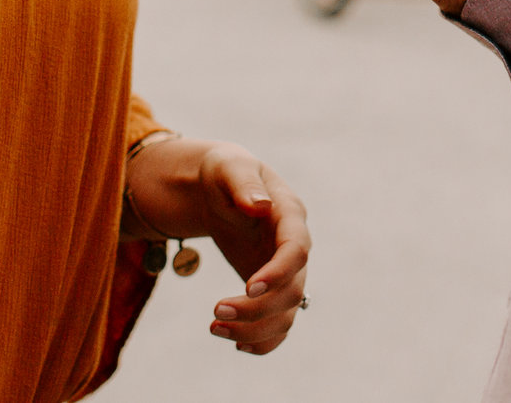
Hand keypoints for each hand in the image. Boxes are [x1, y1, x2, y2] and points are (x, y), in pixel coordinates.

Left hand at [124, 136, 310, 355]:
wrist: (216, 188)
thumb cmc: (223, 172)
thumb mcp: (229, 166)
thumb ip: (244, 183)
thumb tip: (259, 206)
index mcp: (289, 214)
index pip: (296, 250)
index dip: (278, 273)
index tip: (247, 288)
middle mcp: (294, 247)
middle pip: (291, 291)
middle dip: (256, 309)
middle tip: (215, 311)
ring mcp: (285, 271)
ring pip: (285, 314)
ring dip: (254, 330)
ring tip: (214, 328)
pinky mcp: (271, 288)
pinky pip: (278, 323)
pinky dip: (263, 341)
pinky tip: (236, 343)